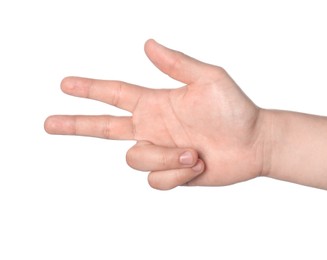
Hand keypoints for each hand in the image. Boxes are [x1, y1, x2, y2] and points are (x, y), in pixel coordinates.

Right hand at [44, 40, 270, 188]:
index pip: (114, 94)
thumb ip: (177, 64)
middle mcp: (153, 127)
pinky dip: (178, 174)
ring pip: (135, 159)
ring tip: (195, 152)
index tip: (65, 85)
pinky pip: (157, 180)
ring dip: (166, 157)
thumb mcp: (209, 79)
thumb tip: (146, 44)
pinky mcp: (172, 174)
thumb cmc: (235, 109)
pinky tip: (198, 165)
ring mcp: (161, 151)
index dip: (89, 89)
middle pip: (103, 128)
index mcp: (156, 103)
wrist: (255, 143)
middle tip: (49, 122)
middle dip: (76, 125)